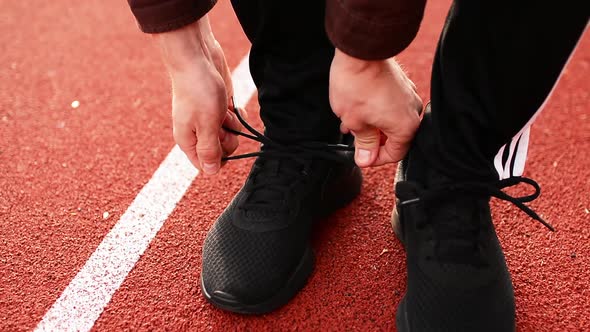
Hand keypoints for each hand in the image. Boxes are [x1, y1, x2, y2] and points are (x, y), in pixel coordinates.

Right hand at [153, 16, 242, 174]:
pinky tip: (233, 106)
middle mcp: (197, 132)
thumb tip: (210, 172)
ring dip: (232, 125)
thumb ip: (209, 150)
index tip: (221, 143)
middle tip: (221, 122)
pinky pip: (234, 121)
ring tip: (222, 109)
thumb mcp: (206, 124)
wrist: (197, 56)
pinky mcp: (220, 107)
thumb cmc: (198, 89)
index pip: (205, 165)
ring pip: (230, 135)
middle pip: (221, 151)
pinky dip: (237, 115)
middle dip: (227, 139)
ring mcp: (209, 119)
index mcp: (188, 140)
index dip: (218, 159)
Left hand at [329, 49, 422, 166]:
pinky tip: (358, 108)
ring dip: (373, 125)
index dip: (375, 159)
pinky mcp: (402, 84)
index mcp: (406, 127)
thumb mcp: (355, 122)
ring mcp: (409, 96)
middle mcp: (413, 112)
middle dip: (373, 140)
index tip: (361, 156)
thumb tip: (366, 158)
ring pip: (392, 120)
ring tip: (351, 122)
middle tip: (354, 138)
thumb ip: (364, 143)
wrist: (360, 51)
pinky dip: (377, 111)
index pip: (395, 154)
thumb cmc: (357, 85)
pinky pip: (392, 105)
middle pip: (395, 137)